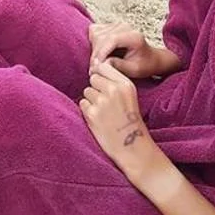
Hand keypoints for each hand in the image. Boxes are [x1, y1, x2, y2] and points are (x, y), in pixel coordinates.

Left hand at [81, 61, 158, 180]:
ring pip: (87, 91)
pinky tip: (98, 119)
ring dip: (91, 100)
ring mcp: (102, 102)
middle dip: (96, 88)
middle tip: (105, 103)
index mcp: (125, 84)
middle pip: (93, 78)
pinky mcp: (91, 114)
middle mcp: (114, 90)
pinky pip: (82, 103)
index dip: (101, 75)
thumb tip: (94, 67)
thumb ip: (114, 82)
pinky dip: (87, 111)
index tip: (103, 85)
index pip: (103, 66)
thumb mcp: (129, 96)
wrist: (132, 147)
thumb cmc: (129, 121)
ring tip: (103, 113)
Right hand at [88, 22, 157, 77]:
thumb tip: (102, 63)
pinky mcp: (110, 26)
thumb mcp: (134, 70)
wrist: (151, 59)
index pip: (112, 39)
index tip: (96, 66)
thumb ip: (119, 65)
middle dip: (96, 53)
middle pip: (101, 36)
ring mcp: (117, 25)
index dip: (101, 52)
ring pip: (96, 34)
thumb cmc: (145, 64)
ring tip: (98, 62)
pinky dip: (93, 42)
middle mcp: (125, 27)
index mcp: (134, 36)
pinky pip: (95, 31)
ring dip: (94, 49)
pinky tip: (99, 52)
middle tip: (94, 69)